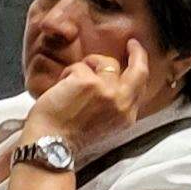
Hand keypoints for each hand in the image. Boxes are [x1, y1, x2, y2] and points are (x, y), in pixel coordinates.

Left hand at [22, 34, 170, 148]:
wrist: (50, 145)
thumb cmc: (67, 138)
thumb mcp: (104, 126)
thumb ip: (113, 107)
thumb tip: (112, 86)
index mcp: (126, 117)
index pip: (140, 87)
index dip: (138, 70)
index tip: (135, 58)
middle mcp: (122, 103)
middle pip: (139, 70)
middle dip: (137, 54)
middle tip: (132, 44)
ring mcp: (108, 91)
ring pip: (106, 63)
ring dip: (87, 66)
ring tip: (70, 81)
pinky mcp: (89, 82)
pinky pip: (80, 66)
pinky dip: (67, 74)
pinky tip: (59, 89)